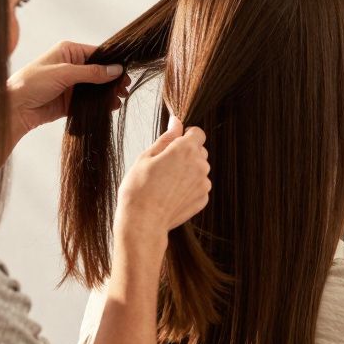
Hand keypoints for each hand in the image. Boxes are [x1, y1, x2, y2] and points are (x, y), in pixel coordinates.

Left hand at [6, 41, 130, 143]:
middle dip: (112, 79)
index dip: (111, 62)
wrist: (14, 108)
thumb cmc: (32, 83)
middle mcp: (71, 66)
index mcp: (68, 51)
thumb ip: (91, 72)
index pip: (96, 53)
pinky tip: (111, 106)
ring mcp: (71, 84)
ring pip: (96, 87)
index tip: (125, 72)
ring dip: (108, 92)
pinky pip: (90, 100)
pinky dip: (101, 103)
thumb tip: (115, 70)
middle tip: (125, 88)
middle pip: (99, 71)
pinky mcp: (70, 101)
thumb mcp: (64, 73)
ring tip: (121, 98)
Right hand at [115, 118, 210, 239]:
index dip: (186, 136)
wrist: (143, 222)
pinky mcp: (203, 199)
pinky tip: (171, 194)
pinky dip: (189, 187)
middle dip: (186, 154)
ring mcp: (203, 183)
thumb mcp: (147, 157)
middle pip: (199, 151)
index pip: (197, 133)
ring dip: (188, 171)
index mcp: (186, 149)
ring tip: (166, 183)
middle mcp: (200, 165)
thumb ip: (166, 138)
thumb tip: (176, 122)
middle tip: (164, 166)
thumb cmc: (139, 188)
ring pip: (199, 169)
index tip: (174, 144)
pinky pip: (198, 186)